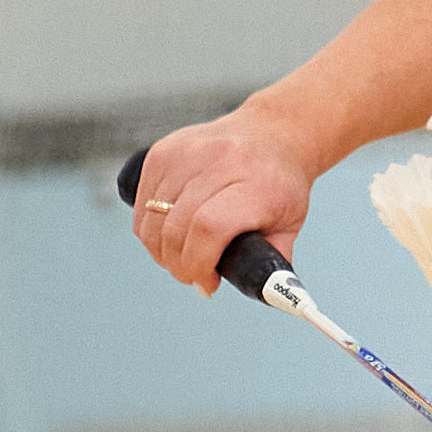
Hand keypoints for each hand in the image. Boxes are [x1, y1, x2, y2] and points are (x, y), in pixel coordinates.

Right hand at [130, 112, 313, 296]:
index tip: (207, 283)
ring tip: (183, 255)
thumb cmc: (281, 185)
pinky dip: (150, 227)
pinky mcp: (163, 149)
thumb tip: (269, 298)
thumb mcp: (290, 224)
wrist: (273, 133)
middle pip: (176, 228)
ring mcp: (187, 151)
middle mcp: (219, 160)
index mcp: (256, 181)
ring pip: (153, 220)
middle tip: (193, 275)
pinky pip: (141, 202)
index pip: (209, 228)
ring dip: (161, 250)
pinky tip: (170, 232)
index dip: (199, 265)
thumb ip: (274, 263)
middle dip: (179, 265)